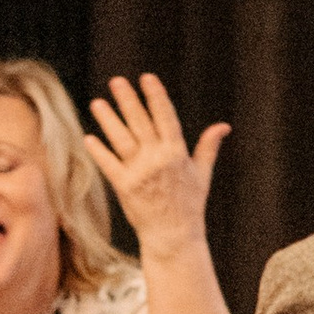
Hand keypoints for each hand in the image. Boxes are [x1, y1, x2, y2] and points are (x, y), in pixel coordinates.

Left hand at [85, 74, 229, 256]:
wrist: (174, 235)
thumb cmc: (189, 204)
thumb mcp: (202, 173)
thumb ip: (208, 146)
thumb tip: (223, 126)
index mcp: (177, 152)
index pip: (165, 116)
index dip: (155, 96)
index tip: (146, 78)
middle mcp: (158, 159)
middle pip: (140, 122)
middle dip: (128, 100)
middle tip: (117, 81)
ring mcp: (140, 173)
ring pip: (122, 140)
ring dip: (109, 120)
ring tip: (97, 102)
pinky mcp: (125, 187)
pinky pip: (109, 165)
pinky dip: (99, 151)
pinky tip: (89, 138)